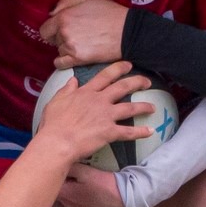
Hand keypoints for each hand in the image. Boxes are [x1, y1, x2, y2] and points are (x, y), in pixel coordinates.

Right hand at [34, 61, 153, 163]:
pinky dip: (141, 132)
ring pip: (130, 108)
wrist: (57, 142)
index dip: (118, 69)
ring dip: (143, 106)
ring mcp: (106, 115)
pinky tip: (150, 131)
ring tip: (152, 107)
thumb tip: (73, 80)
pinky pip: (129, 132)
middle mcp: (99, 100)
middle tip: (147, 81)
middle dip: (137, 82)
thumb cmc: (53, 123)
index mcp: (86, 92)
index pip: (105, 76)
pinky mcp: (110, 132)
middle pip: (122, 87)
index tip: (128, 65)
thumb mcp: (56, 101)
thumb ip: (66, 90)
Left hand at [41, 0, 130, 67]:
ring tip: (81, 43)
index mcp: (64, 17)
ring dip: (65, 48)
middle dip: (61, 37)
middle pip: (53, 39)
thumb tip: (52, 13)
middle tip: (76, 35)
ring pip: (58, 50)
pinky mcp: (78, 59)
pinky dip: (64, 61)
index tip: (61, 29)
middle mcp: (64, 32)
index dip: (52, 29)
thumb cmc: (109, 12)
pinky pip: (60, 63)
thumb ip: (64, 2)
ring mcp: (70, 47)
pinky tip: (73, 56)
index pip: (45, 28)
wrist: (127, 32)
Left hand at [57, 165, 125, 206]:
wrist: (125, 199)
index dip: (53, 167)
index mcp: (63, 194)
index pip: (49, 179)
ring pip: (67, 191)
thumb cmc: (104, 185)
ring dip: (70, 182)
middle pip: (58, 185)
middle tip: (69, 163)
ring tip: (79, 171)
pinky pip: (75, 197)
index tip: (59, 159)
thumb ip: (68, 167)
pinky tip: (86, 183)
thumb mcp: (85, 171)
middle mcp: (66, 204)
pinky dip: (77, 189)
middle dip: (61, 174)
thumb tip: (57, 161)